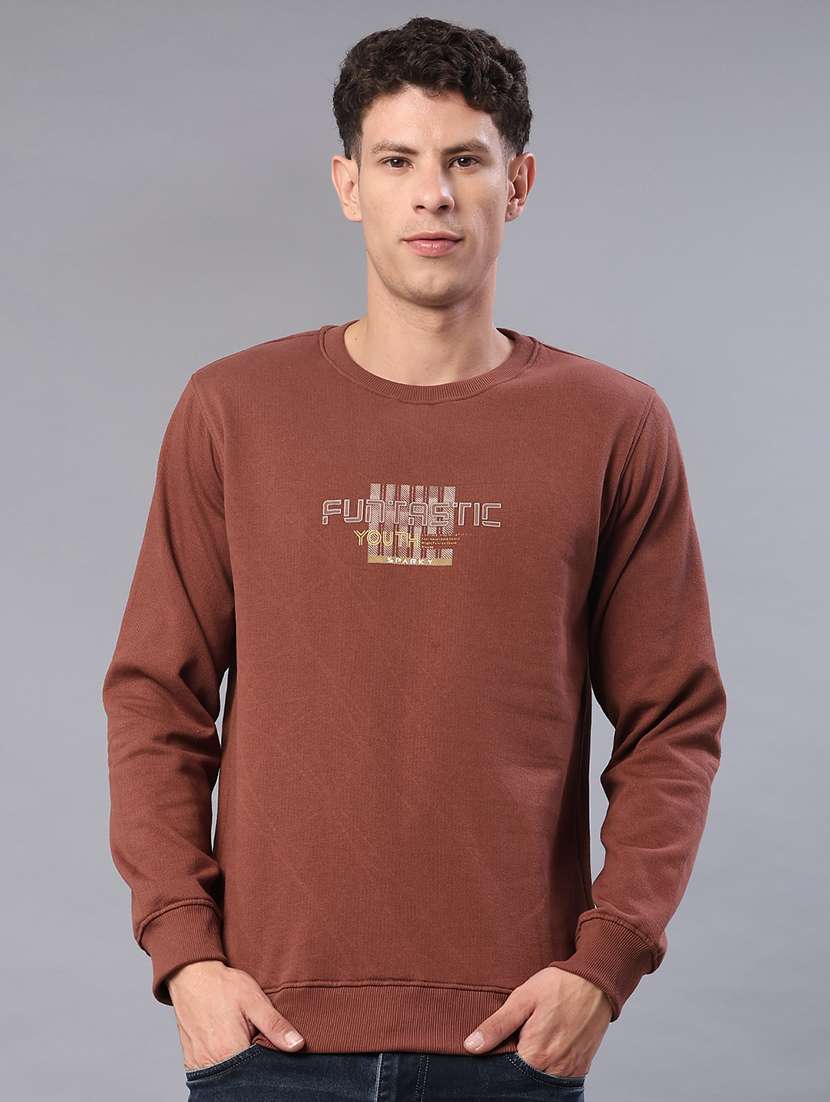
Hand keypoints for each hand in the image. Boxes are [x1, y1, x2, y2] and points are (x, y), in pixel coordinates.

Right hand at [169, 961, 304, 1070]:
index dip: (269, 1064)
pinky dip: (223, 1065)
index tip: (272, 1050)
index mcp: (231, 1050)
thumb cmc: (223, 986)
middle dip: (253, 1065)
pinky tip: (229, 1048)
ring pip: (227, 1075)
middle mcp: (212, 1062)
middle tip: (255, 1040)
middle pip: (241, 1077)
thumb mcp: (254, 1000)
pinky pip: (211, 1072)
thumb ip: (275, 1025)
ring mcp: (199, 1063)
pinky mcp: (192, 1060)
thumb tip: (297, 1045)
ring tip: (242, 1042)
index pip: (257, 1073)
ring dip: (237, 1066)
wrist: (191, 976)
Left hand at [462, 966, 611, 1077]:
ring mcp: (570, 1070)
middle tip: (513, 1044)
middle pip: (525, 1082)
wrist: (595, 982)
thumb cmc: (558, 986)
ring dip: (532, 1070)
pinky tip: (542, 1052)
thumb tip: (471, 1046)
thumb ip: (497, 1025)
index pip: (507, 1075)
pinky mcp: (581, 1067)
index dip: (497, 1065)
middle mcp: (554, 1068)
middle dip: (514, 1070)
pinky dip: (548, 1070)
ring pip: (542, 1083)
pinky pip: (560, 1079)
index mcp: (536, 1053)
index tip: (494, 1052)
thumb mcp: (522, 998)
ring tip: (527, 1046)